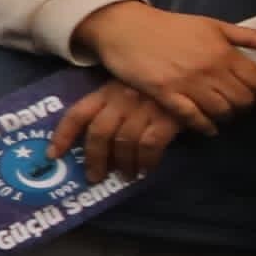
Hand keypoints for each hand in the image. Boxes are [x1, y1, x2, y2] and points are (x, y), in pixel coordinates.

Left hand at [55, 83, 180, 183]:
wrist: (202, 78)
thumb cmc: (164, 86)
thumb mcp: (133, 86)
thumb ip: (116, 105)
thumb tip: (100, 141)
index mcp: (108, 90)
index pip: (78, 113)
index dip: (63, 135)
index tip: (53, 155)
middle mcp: (122, 98)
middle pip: (99, 133)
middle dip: (95, 158)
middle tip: (96, 176)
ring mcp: (145, 108)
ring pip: (123, 142)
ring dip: (123, 164)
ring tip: (127, 175)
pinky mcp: (167, 118)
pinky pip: (150, 146)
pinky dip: (147, 161)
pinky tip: (147, 170)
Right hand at [71, 1, 255, 127]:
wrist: (127, 28)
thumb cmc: (172, 26)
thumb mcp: (214, 26)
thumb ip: (250, 37)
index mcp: (224, 52)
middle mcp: (210, 69)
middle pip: (243, 100)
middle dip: (246, 107)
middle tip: (240, 107)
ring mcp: (188, 83)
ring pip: (222, 111)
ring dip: (226, 117)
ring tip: (224, 115)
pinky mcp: (165, 94)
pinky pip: (192, 118)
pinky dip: (204, 126)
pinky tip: (208, 128)